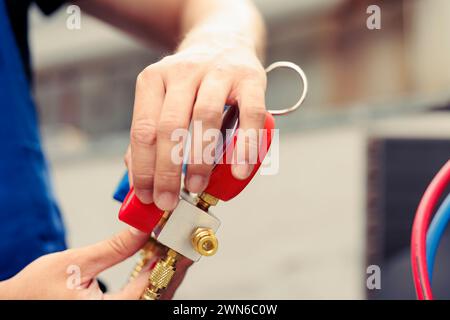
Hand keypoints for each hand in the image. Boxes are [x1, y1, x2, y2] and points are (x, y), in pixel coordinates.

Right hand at [0, 228, 189, 299]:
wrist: (16, 306)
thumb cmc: (35, 291)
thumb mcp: (75, 263)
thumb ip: (114, 248)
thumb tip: (142, 229)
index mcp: (105, 312)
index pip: (149, 288)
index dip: (168, 263)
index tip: (177, 241)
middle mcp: (115, 316)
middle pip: (158, 296)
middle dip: (171, 269)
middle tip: (179, 243)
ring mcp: (116, 316)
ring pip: (153, 299)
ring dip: (163, 275)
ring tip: (168, 249)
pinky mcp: (114, 312)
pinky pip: (142, 300)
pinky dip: (151, 282)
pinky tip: (154, 263)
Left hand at [127, 39, 266, 209]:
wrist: (224, 40)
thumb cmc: (192, 82)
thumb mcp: (163, 98)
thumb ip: (150, 132)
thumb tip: (136, 175)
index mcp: (154, 79)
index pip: (143, 129)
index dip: (142, 167)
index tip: (146, 196)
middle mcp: (183, 72)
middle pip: (169, 126)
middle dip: (166, 170)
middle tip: (167, 201)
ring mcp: (218, 72)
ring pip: (205, 118)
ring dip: (200, 159)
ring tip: (195, 186)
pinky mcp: (250, 77)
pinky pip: (250, 114)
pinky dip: (245, 145)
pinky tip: (239, 170)